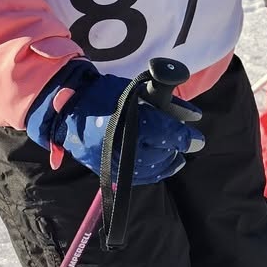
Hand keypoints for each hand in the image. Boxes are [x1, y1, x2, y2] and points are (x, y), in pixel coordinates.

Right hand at [26, 60, 203, 181]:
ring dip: (168, 161)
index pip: (166, 133)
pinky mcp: (108, 172)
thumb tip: (194, 116)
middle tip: (191, 143)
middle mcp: (123, 144)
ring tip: (178, 155)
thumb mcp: (136, 88)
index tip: (198, 138)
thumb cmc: (104, 94)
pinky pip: (138, 178)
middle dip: (178, 148)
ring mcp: (114, 161)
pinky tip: (165, 165)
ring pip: (151, 168)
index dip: (185, 137)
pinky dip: (155, 172)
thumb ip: (166, 100)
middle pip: (161, 152)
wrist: (67, 111)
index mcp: (130, 119)